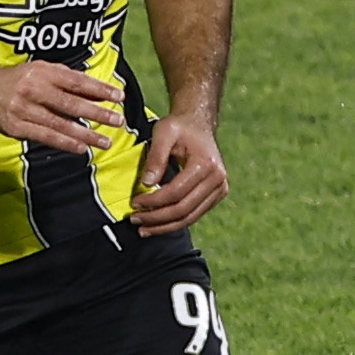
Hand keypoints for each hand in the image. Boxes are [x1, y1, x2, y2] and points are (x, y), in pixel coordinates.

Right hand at [0, 60, 124, 153]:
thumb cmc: (17, 80)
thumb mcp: (41, 71)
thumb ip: (66, 79)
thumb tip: (96, 89)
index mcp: (42, 72)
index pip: (76, 81)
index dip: (99, 89)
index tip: (118, 97)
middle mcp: (33, 90)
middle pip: (71, 104)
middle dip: (97, 113)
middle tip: (117, 120)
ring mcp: (24, 110)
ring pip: (61, 124)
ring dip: (86, 134)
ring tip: (105, 141)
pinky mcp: (18, 127)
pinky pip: (46, 137)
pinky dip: (66, 144)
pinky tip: (82, 148)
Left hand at [132, 113, 228, 234]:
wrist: (199, 124)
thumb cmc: (180, 127)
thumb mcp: (163, 133)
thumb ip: (155, 158)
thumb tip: (147, 184)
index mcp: (206, 164)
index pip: (176, 192)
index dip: (153, 201)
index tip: (134, 203)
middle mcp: (217, 179)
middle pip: (183, 209)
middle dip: (157, 218)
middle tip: (135, 220)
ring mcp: (221, 188)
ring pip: (190, 217)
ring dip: (165, 226)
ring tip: (144, 229)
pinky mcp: (218, 194)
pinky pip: (195, 214)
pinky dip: (176, 222)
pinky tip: (159, 225)